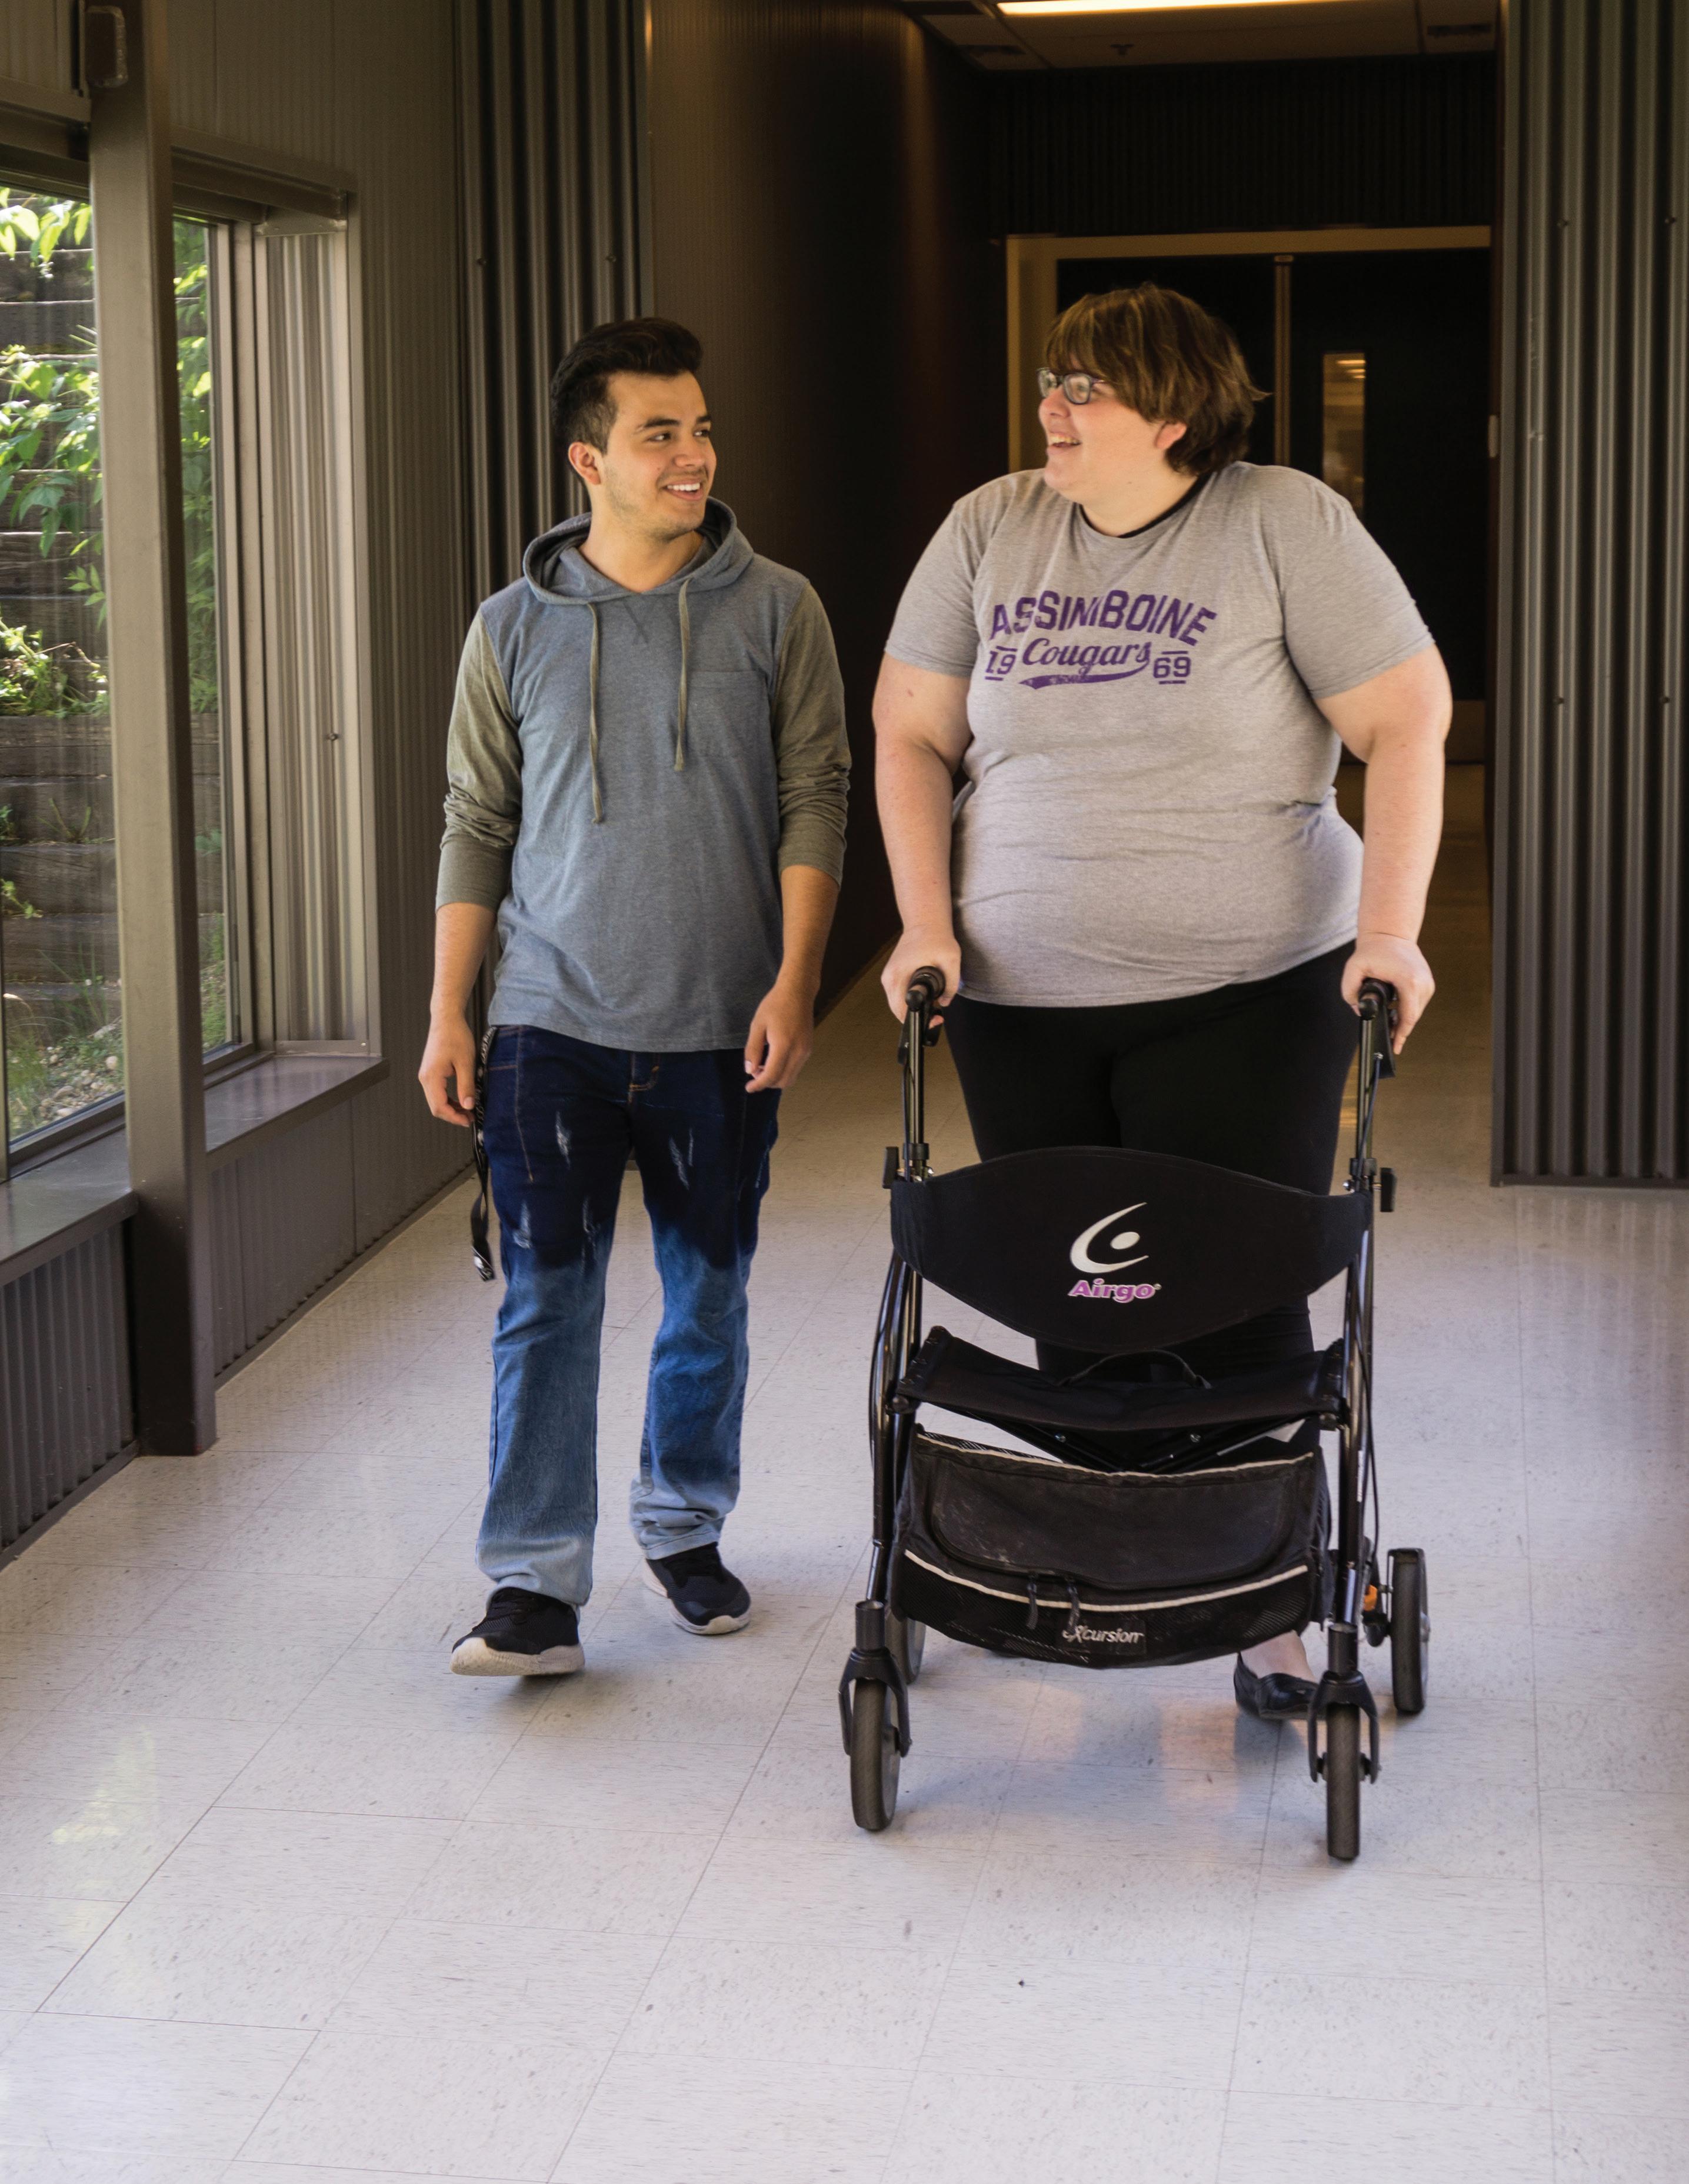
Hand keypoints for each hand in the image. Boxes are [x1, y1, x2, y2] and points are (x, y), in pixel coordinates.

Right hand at [418, 1009, 477, 1124]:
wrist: (447, 1019)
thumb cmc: (455, 1035)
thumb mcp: (466, 1062)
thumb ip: (466, 1086)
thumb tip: (468, 1106)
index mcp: (431, 1077)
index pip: (439, 1107)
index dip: (454, 1117)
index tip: (468, 1120)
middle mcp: (425, 1077)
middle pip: (436, 1107)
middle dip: (453, 1115)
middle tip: (471, 1118)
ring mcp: (426, 1075)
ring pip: (436, 1100)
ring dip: (451, 1108)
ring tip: (468, 1111)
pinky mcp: (431, 1072)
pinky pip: (437, 1092)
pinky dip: (449, 1099)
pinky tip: (461, 1100)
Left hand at [744, 978, 815, 1090]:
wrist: (798, 992)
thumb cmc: (775, 1005)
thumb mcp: (757, 1025)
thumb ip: (752, 1049)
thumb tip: (749, 1070)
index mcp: (784, 1045)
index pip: (772, 1075)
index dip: (759, 1085)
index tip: (749, 1087)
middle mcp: (798, 1051)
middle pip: (783, 1081)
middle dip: (767, 1083)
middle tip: (754, 1073)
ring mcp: (806, 1051)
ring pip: (791, 1077)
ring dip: (776, 1077)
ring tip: (762, 1065)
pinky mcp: (808, 1048)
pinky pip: (796, 1068)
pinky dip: (784, 1070)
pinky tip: (773, 1059)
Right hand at [880, 929, 961, 1022]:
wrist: (925, 922)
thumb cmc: (936, 937)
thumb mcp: (951, 961)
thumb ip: (951, 985)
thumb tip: (944, 1002)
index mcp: (898, 974)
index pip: (900, 1009)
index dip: (917, 1019)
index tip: (933, 1017)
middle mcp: (889, 977)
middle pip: (897, 1009)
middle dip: (916, 1016)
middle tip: (936, 1013)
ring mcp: (888, 975)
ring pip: (897, 1003)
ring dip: (912, 1008)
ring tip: (932, 1004)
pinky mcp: (892, 974)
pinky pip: (897, 994)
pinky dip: (909, 999)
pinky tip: (924, 995)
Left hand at [1343, 932, 1433, 1053]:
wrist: (1390, 934)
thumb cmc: (1374, 949)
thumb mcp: (1354, 969)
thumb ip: (1350, 992)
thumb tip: (1359, 1010)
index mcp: (1409, 980)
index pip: (1409, 1016)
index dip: (1401, 1034)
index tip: (1395, 1047)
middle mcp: (1423, 983)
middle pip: (1413, 1017)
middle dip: (1400, 1031)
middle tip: (1389, 1043)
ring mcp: (1428, 983)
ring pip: (1416, 1012)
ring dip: (1403, 1021)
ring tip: (1390, 1031)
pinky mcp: (1427, 983)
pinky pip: (1417, 1004)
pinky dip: (1407, 1011)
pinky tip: (1395, 1017)